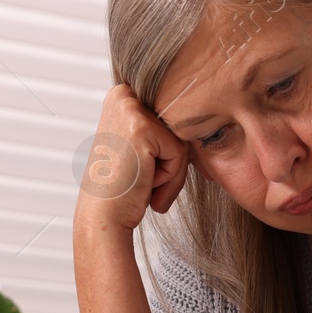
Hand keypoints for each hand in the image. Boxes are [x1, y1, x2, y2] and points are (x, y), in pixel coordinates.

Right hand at [75, 82, 193, 234]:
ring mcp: (130, 109)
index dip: (167, 152)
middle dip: (170, 161)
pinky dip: (170, 176)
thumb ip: (164, 126)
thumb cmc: (126, 188)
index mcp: (123, 94)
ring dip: (171, 171)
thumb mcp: (143, 146)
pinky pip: (179, 152)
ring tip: (144, 184)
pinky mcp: (141, 129)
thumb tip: (207, 116)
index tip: (145, 171)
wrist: (104, 217)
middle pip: (178, 126)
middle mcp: (123, 94)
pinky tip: (146, 185)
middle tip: (145, 182)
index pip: (172, 119)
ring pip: (181, 140)